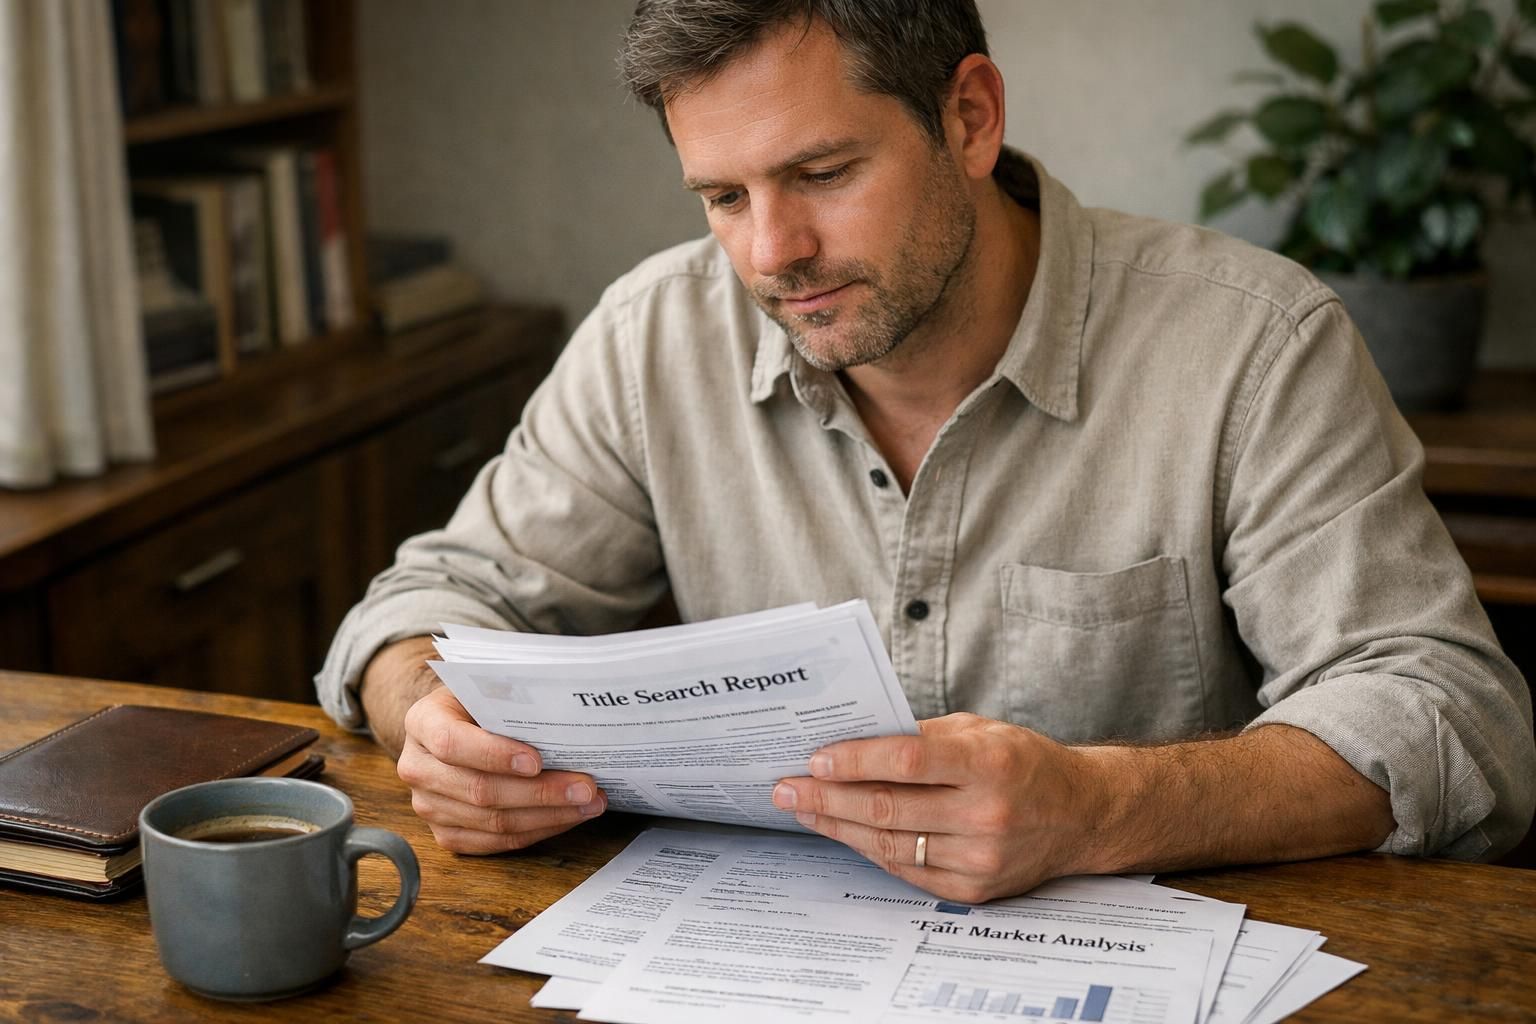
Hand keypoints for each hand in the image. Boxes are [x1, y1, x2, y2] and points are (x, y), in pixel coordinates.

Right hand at [396, 686, 607, 852]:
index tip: (537, 760)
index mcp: (422, 722)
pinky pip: (495, 842)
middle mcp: (417, 768)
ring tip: (589, 804)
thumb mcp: (487, 687)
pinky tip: (567, 817)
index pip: (451, 743)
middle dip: (540, 792)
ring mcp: (428, 806)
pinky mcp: (446, 834)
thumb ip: (512, 698)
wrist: (456, 725)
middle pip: (479, 790)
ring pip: (492, 822)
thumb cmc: (480, 703)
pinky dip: (537, 830)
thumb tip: (565, 712)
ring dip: (548, 815)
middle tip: (586, 788)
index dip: (494, 754)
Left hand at [771, 713, 1101, 901]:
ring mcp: (980, 858)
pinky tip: (843, 831)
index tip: (814, 757)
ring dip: (837, 826)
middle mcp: (986, 815)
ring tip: (804, 808)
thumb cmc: (1023, 762)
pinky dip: (869, 849)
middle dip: (827, 796)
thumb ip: (920, 737)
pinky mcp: (973, 889)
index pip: (907, 762)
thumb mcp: (979, 730)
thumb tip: (852, 739)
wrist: (1081, 814)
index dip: (854, 761)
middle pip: (888, 808)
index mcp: (989, 764)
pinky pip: (906, 870)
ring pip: (889, 844)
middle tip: (787, 786)